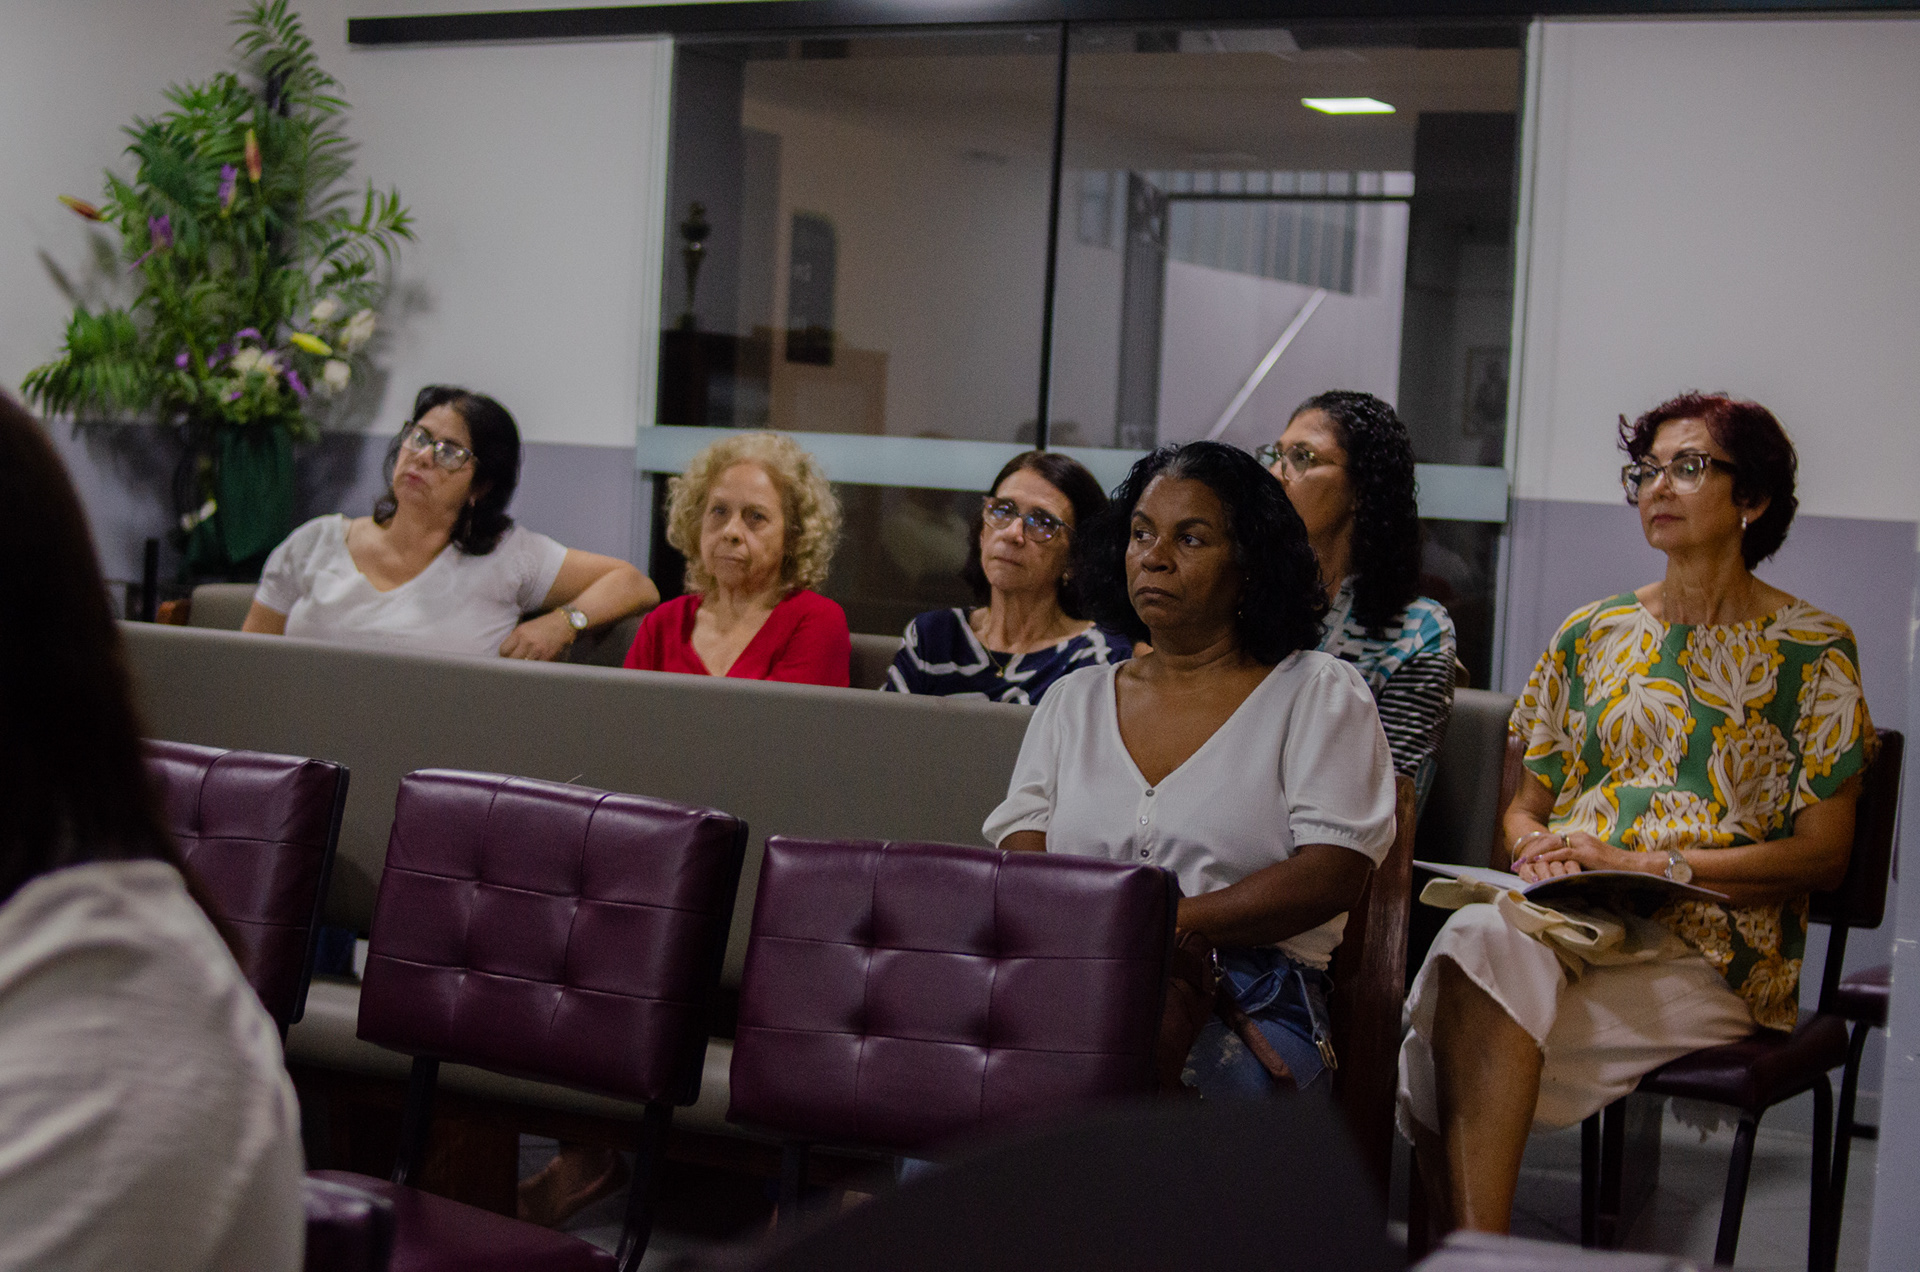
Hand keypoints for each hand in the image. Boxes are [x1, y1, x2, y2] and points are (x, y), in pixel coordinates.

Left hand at [499, 610, 574, 660]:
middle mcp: (527, 641)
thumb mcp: (527, 627)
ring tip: (524, 667)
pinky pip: (536, 667)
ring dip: (523, 667)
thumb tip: (507, 652)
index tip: (507, 657)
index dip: (504, 656)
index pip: (504, 650)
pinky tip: (535, 666)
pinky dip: (535, 668)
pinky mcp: (547, 657)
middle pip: (512, 660)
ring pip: (523, 666)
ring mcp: (538, 650)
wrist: (564, 623)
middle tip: (514, 664)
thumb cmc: (545, 624)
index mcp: (520, 632)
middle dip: (512, 663)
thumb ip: (516, 638)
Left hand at [1513, 831, 1644, 881]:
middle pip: (1548, 840)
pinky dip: (1549, 857)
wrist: (1634, 866)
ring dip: (1535, 854)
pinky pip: (1564, 853)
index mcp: (1579, 838)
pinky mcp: (1587, 852)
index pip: (1552, 840)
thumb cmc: (1614, 867)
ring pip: (1552, 844)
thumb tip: (1560, 871)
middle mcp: (1578, 837)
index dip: (1536, 848)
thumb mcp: (1590, 862)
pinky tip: (1538, 863)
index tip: (1523, 857)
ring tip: (1522, 862)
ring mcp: (1582, 843)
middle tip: (1517, 861)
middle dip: (1530, 850)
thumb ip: (1575, 862)